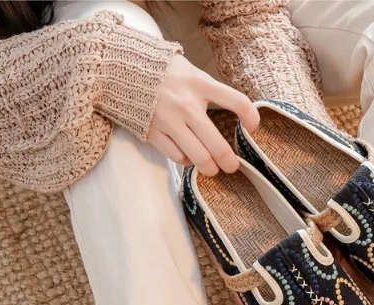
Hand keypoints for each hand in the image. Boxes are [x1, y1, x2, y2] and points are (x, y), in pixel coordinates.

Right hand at [147, 54, 259, 175]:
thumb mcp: (191, 72)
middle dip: (229, 162)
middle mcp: (186, 104)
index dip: (251, 117)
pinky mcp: (152, 132)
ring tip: (212, 168)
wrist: (119, 66)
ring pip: (199, 157)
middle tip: (232, 166)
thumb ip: (210, 91)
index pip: (237, 102)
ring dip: (210, 168)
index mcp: (199, 84)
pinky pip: (177, 157)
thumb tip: (236, 113)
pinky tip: (188, 156)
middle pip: (217, 145)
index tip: (253, 127)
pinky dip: (186, 160)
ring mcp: (168, 120)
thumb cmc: (162, 71)